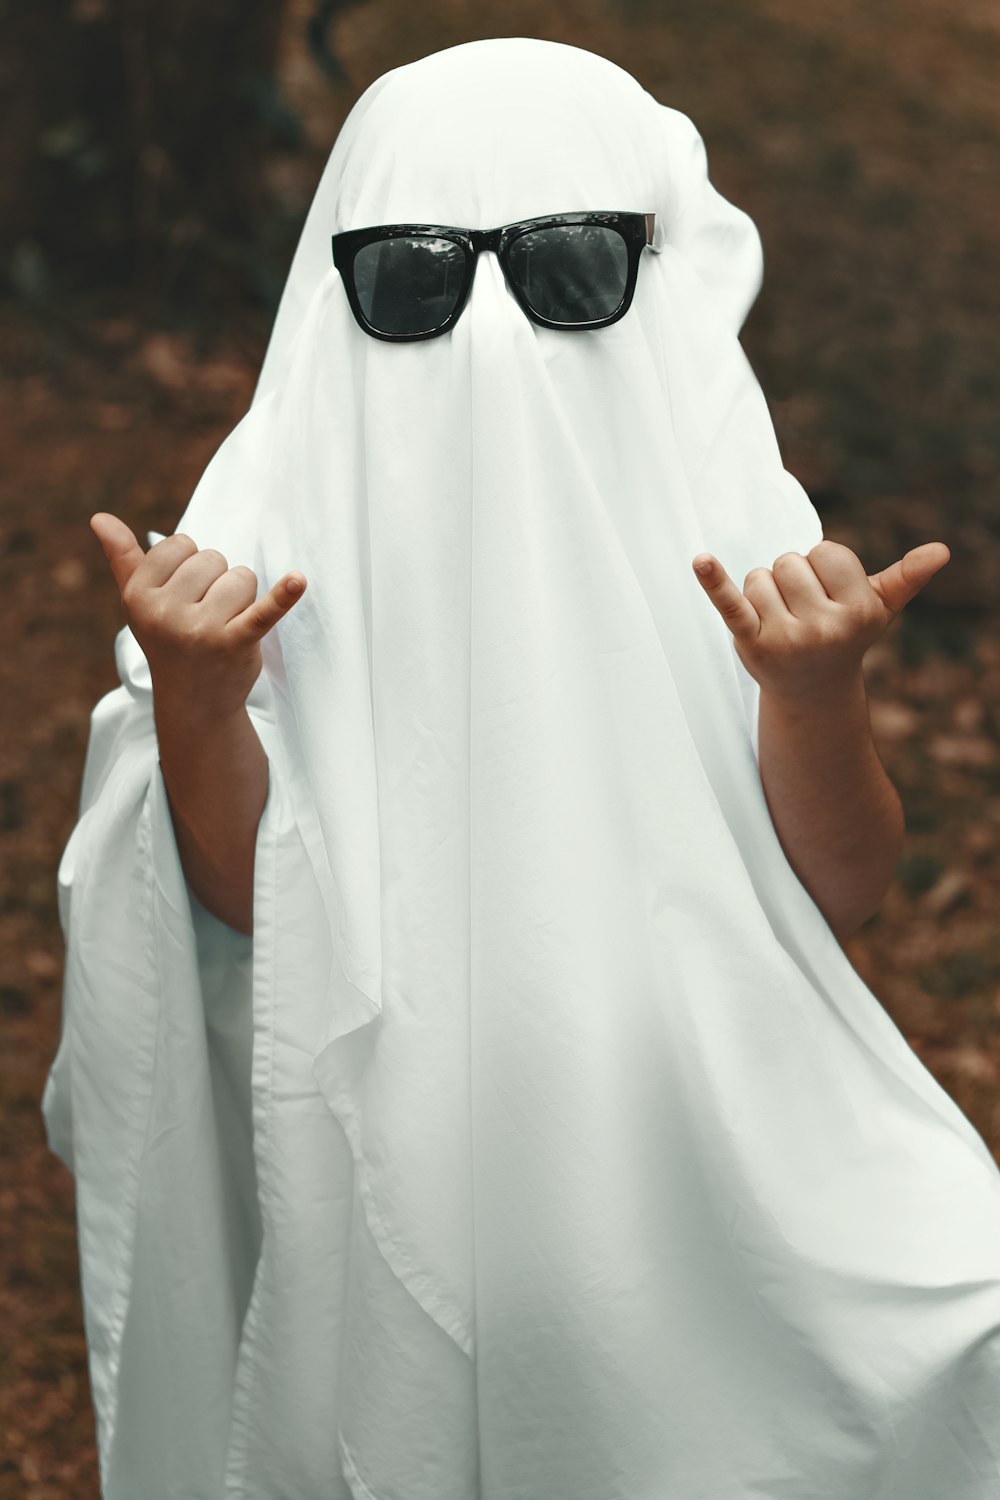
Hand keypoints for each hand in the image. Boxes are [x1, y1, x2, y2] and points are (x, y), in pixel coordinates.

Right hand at [90, 512, 306, 720]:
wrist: (195, 702)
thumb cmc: (169, 641)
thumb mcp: (140, 603)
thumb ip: (124, 559)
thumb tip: (99, 517)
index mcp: (138, 594)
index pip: (182, 545)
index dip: (191, 567)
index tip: (183, 597)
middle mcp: (165, 612)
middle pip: (214, 559)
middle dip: (217, 583)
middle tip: (205, 618)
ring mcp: (200, 630)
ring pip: (241, 577)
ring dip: (242, 599)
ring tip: (225, 626)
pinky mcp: (235, 644)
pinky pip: (263, 612)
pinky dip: (283, 597)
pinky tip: (298, 582)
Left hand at [691, 538, 949, 702]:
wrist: (811, 694)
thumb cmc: (844, 638)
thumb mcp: (876, 611)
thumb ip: (904, 579)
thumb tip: (942, 550)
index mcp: (859, 610)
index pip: (824, 551)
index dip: (821, 568)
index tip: (828, 599)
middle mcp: (826, 627)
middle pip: (789, 562)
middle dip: (791, 581)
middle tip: (801, 616)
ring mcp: (788, 638)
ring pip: (760, 577)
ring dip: (763, 593)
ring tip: (780, 623)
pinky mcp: (753, 645)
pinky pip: (731, 604)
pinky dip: (714, 582)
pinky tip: (700, 561)